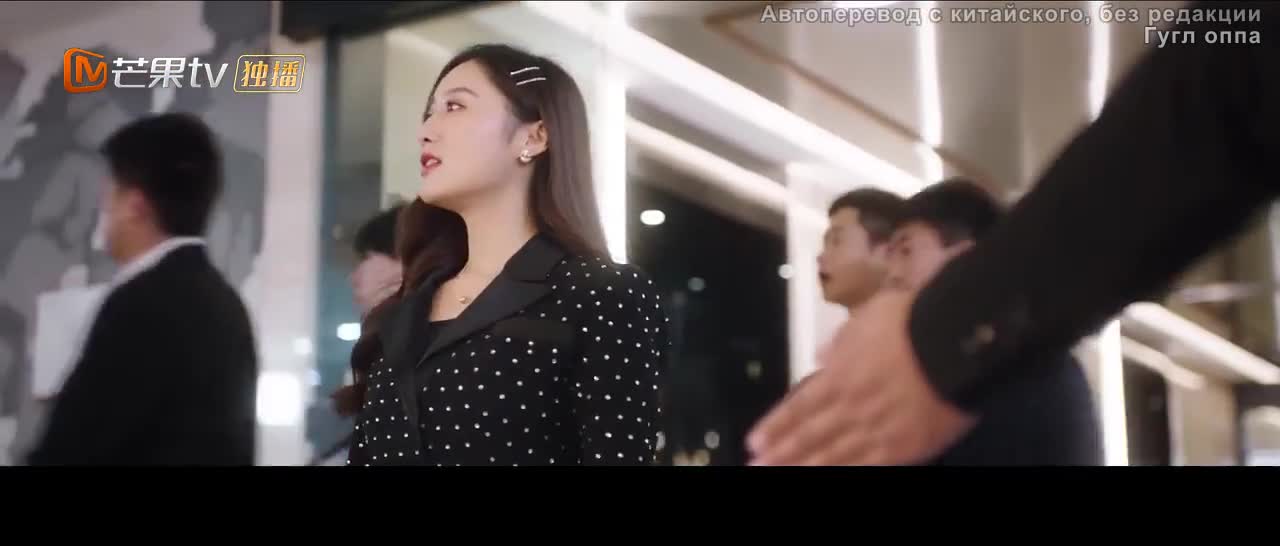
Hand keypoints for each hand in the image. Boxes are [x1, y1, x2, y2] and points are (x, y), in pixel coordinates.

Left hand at [746, 290, 976, 464]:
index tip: (754, 442)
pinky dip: (850, 471)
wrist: (956, 339)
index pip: (799, 407)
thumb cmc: (911, 321)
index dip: (775, 426)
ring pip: (836, 456)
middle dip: (782, 455)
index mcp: (840, 376)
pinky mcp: (907, 447)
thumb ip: (842, 341)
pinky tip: (835, 476)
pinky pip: (872, 464)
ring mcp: (879, 430)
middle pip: (811, 437)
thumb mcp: (866, 318)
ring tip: (781, 476)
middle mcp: (852, 408)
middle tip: (757, 467)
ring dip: (806, 468)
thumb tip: (822, 356)